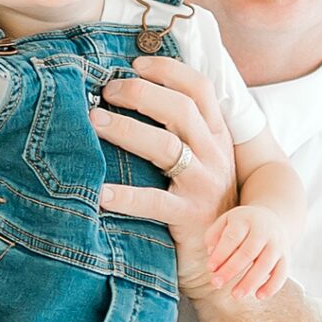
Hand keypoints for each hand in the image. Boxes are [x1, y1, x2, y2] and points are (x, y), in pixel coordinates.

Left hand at [91, 56, 237, 300]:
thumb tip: (133, 92)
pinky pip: (155, 203)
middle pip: (180, 109)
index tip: (135, 64)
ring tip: (95, 122)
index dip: (168, 70)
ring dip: (127, 130)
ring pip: (167, 147)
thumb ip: (181, 130)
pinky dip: (126, 196)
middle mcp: (214, 154)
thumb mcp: (202, 159)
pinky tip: (100, 193)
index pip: (199, 89)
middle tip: (106, 91)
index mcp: (216, 135)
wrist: (227, 258)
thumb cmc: (201, 201)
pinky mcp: (189, 217)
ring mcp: (203, 185)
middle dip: (140, 93)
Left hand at [203, 200, 288, 299]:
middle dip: (231, 270)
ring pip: (265, 264)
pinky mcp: (286, 257)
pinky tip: (258, 296)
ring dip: (250, 281)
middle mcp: (264, 231)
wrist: (271, 219)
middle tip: (216, 284)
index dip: (221, 254)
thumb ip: (214, 236)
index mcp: (245, 220)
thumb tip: (211, 254)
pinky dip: (272, 286)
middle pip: (248, 252)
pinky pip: (282, 273)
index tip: (210, 268)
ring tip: (235, 295)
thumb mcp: (225, 222)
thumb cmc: (242, 225)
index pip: (232, 237)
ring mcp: (277, 244)